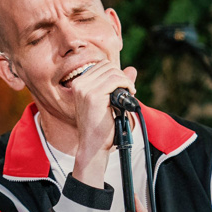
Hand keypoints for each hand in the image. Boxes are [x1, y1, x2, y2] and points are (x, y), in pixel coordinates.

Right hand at [71, 62, 136, 187]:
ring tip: (129, 93)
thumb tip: (132, 69)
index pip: (102, 66)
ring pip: (113, 72)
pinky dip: (126, 85)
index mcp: (78, 83)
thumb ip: (118, 83)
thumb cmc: (100, 126)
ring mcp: (85, 89)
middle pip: (107, 66)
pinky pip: (115, 80)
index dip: (116, 73)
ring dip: (125, 81)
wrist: (94, 145)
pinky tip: (130, 94)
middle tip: (129, 91)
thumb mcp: (108, 100)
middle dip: (122, 77)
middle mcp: (79, 84)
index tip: (124, 87)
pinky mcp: (94, 95)